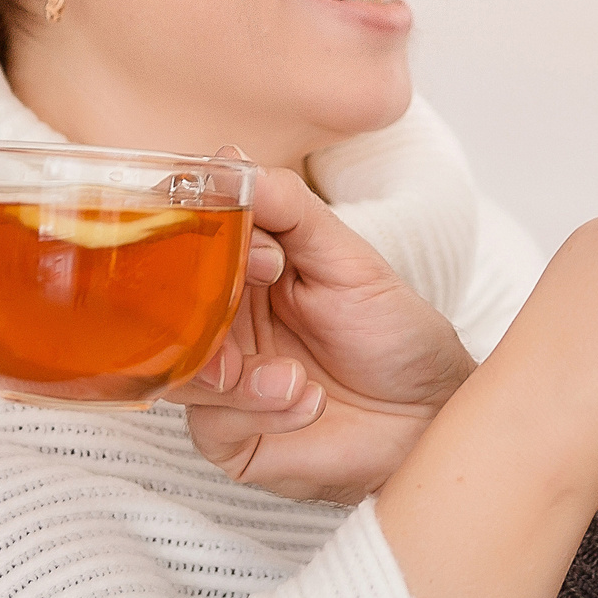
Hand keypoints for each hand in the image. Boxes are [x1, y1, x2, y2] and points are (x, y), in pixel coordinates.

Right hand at [171, 167, 475, 504]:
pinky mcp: (232, 438)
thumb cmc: (395, 332)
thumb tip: (229, 160)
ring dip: (234, 376)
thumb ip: (290, 209)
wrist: (430, 411)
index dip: (204, 244)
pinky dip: (258, 412)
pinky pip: (210, 425)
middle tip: (262, 302)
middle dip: (207, 315)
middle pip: (167, 316)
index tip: (262, 253)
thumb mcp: (349, 258)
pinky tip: (306, 402)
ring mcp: (222, 384)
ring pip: (178, 373)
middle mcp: (222, 328)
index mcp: (241, 275)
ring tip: (292, 377)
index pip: (184, 251)